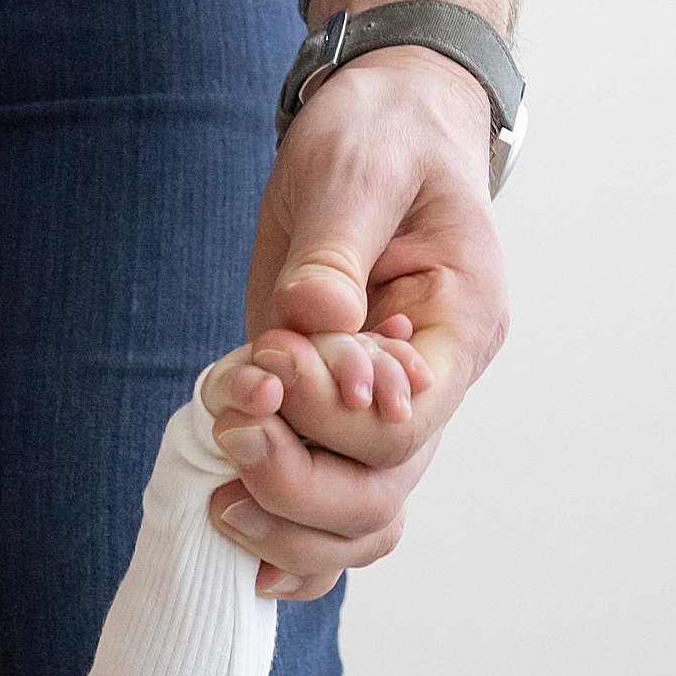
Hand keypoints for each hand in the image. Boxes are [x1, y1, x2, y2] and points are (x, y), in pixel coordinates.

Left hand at [213, 0, 518, 603]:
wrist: (379, 130)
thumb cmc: (379, 136)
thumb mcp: (356, 167)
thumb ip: (336, 245)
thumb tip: (312, 315)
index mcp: (459, 325)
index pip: (405, 421)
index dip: (330, 415)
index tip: (269, 360)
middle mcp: (432, 387)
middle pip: (379, 491)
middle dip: (294, 478)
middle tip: (227, 424)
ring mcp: (385, 417)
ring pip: (358, 522)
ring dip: (284, 524)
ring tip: (216, 494)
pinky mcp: (337, 425)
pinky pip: (331, 520)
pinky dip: (288, 546)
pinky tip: (236, 541)